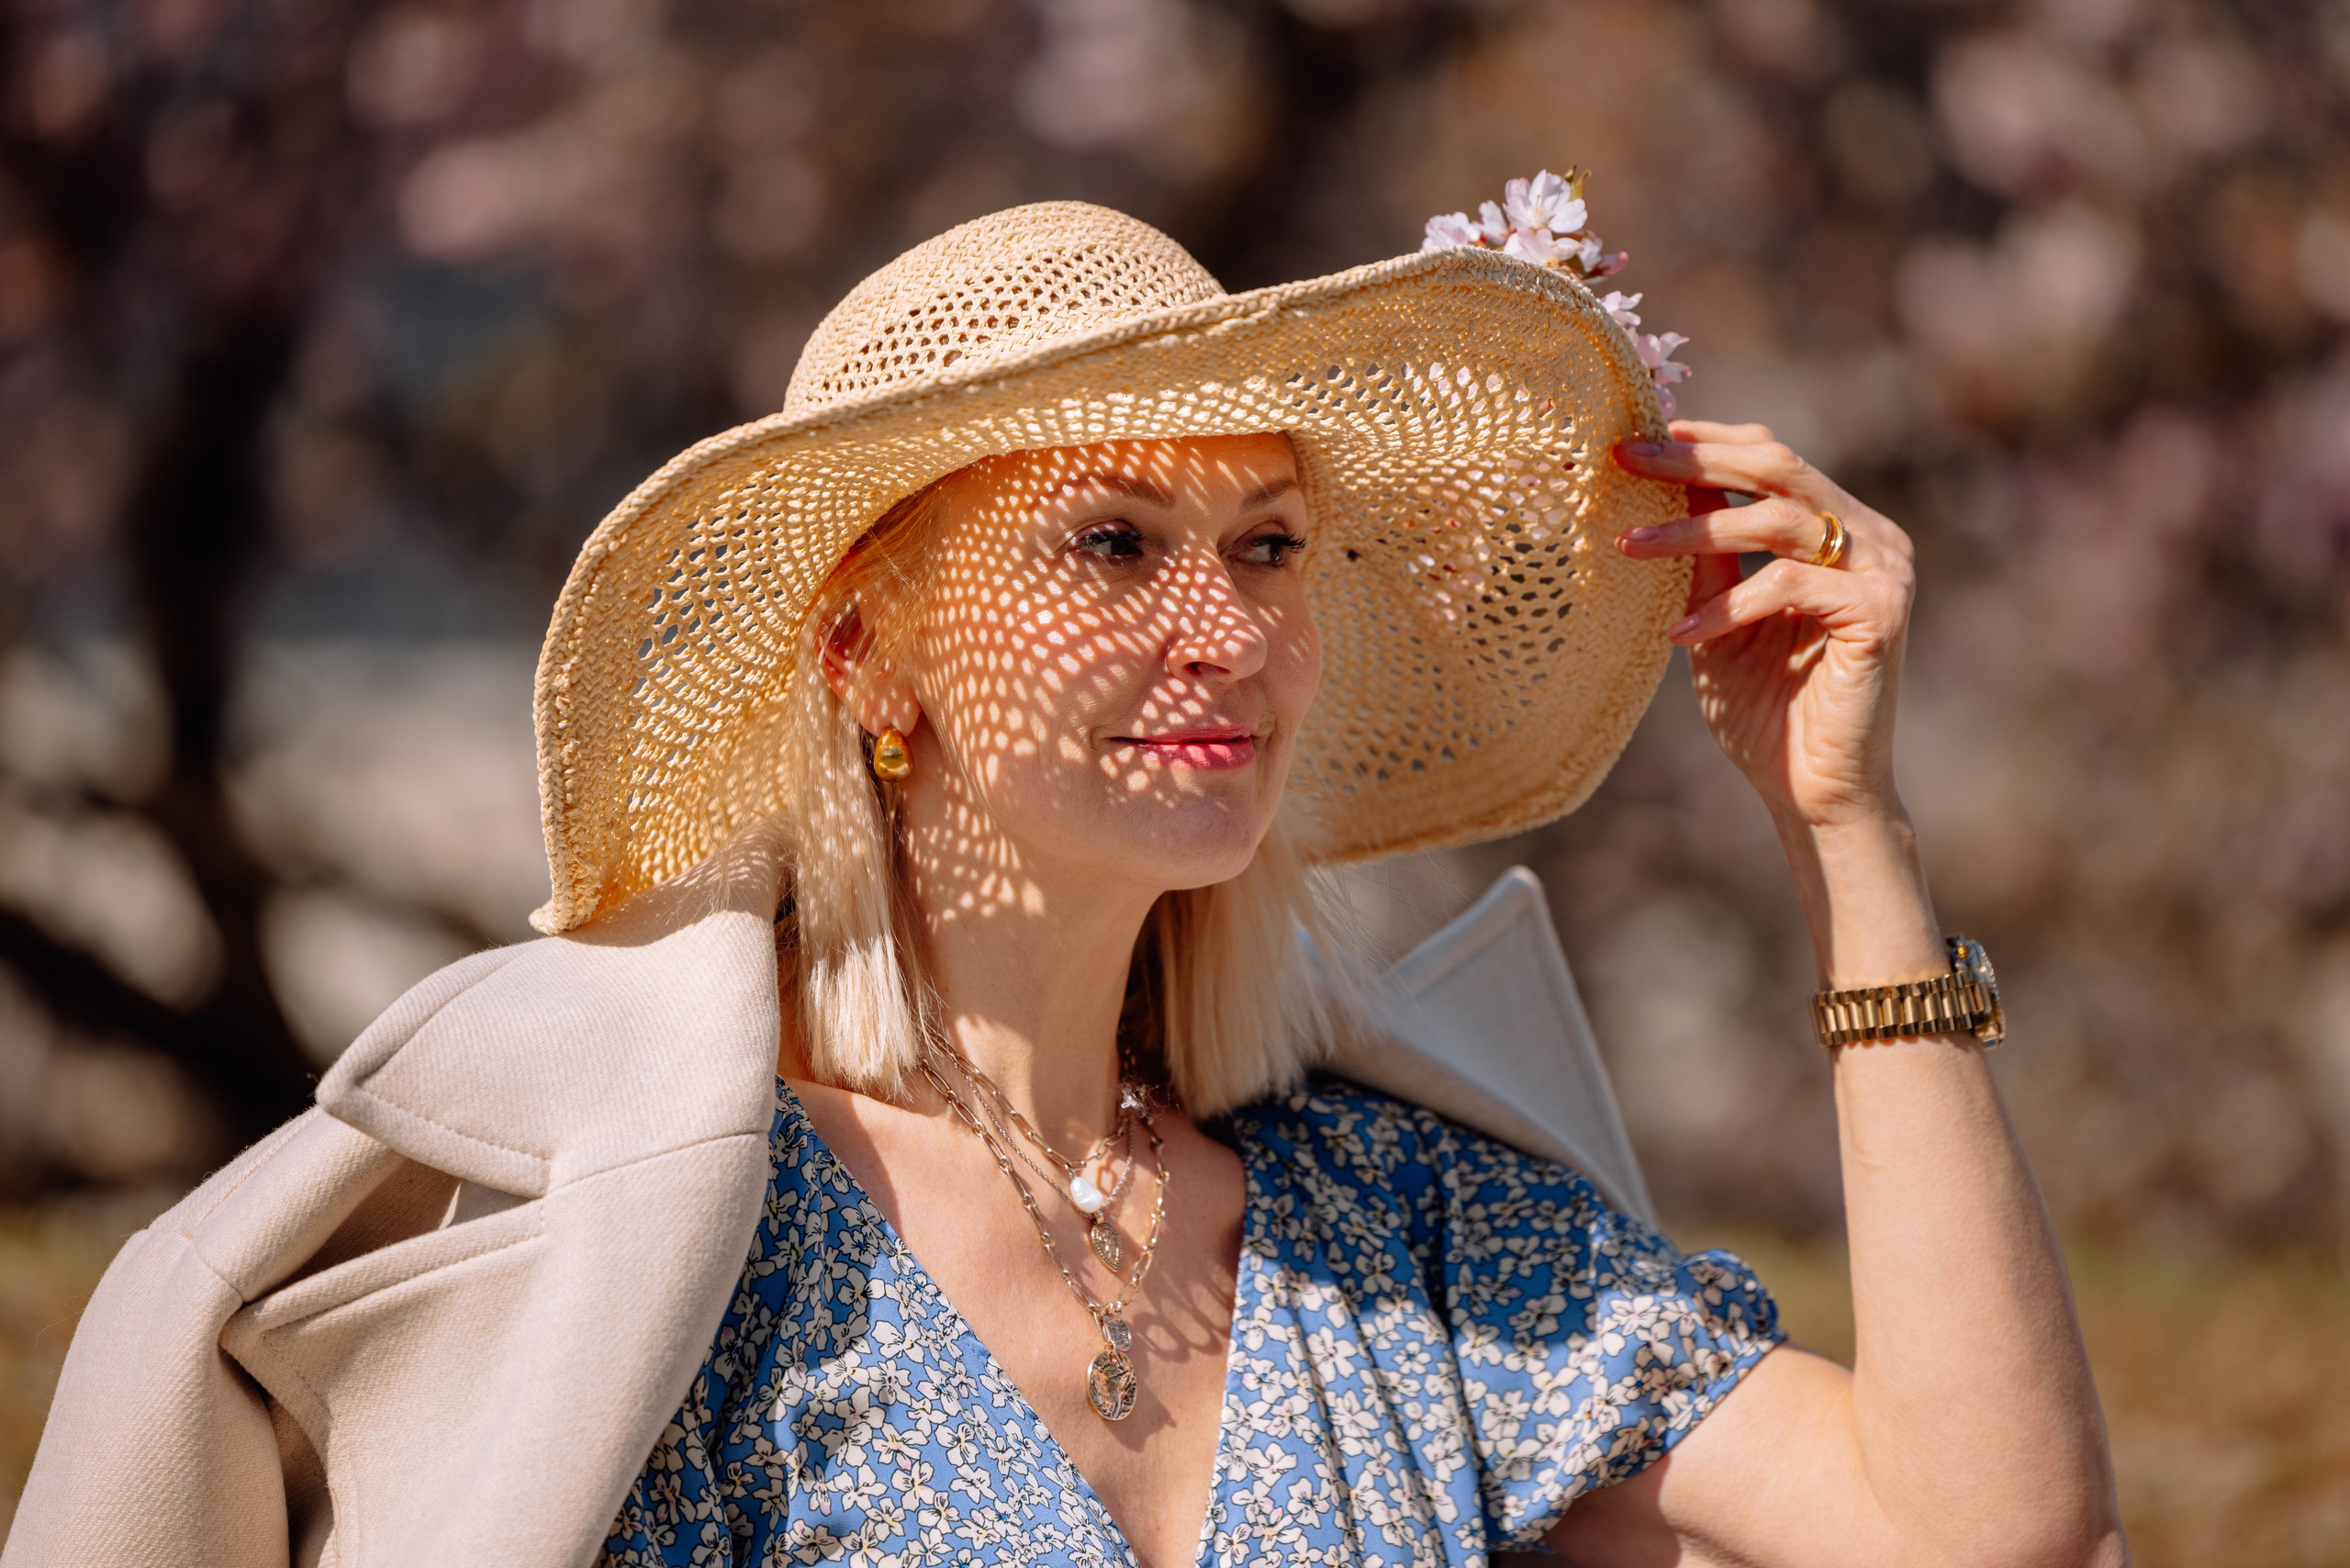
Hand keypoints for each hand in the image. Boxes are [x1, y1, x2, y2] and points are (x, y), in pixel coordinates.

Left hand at [1613, 421, 1916, 832]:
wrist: (1813, 792)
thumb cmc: (1765, 710)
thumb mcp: (1717, 618)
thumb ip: (1704, 556)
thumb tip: (1662, 482)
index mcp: (1836, 529)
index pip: (1772, 457)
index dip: (1706, 440)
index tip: (1634, 438)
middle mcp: (1869, 537)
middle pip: (1778, 465)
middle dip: (1695, 458)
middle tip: (1627, 458)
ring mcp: (1884, 570)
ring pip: (1777, 519)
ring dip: (1694, 529)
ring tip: (1628, 547)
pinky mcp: (1882, 612)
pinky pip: (1790, 585)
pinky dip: (1727, 606)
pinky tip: (1680, 637)